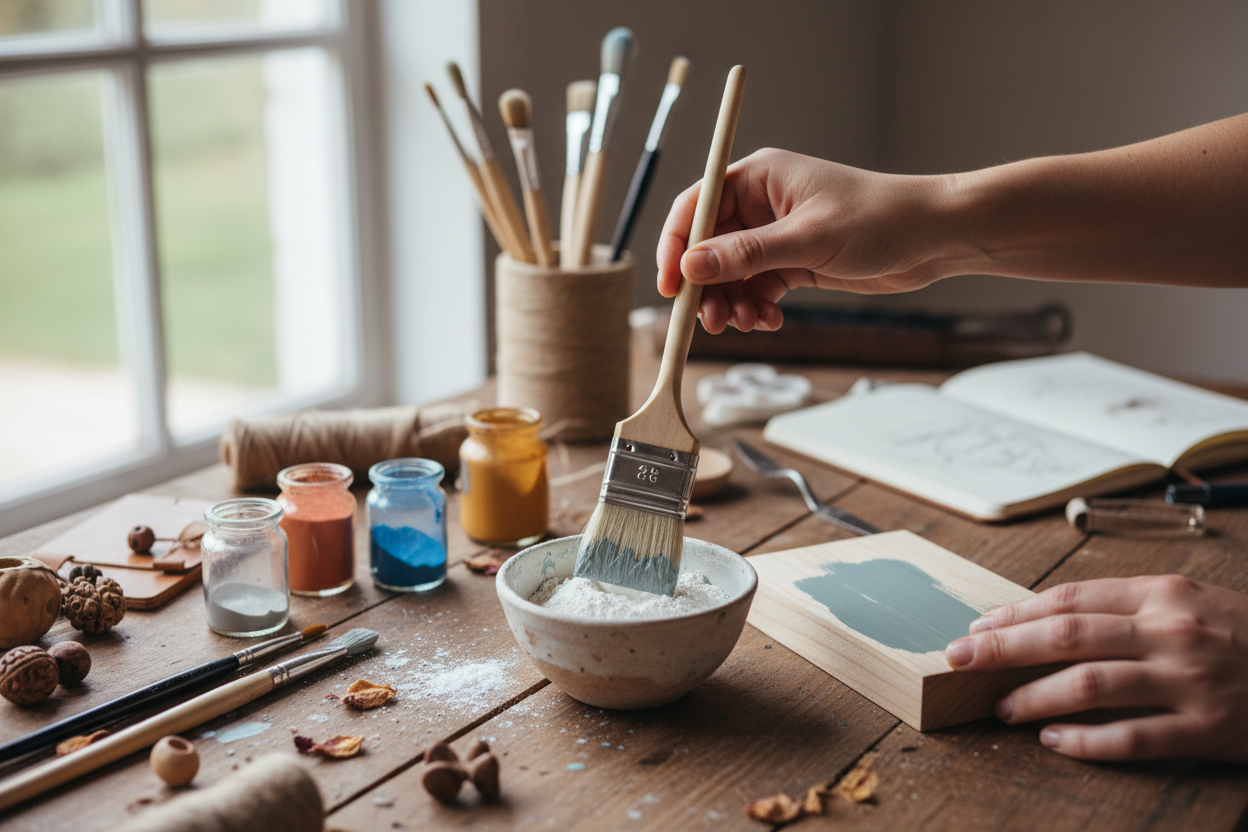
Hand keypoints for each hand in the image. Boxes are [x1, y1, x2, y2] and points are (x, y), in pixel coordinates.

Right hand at [655, 148, 957, 333]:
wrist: (933, 238)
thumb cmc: (880, 218)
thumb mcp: (809, 238)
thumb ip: (748, 253)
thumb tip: (692, 266)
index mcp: (759, 178)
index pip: (696, 206)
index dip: (676, 245)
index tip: (670, 284)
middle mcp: (761, 204)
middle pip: (708, 247)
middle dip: (706, 286)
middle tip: (711, 320)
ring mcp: (776, 235)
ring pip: (731, 274)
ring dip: (731, 302)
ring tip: (746, 323)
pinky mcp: (793, 262)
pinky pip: (756, 288)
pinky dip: (755, 307)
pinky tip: (770, 321)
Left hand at [945, 575, 1247, 760]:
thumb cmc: (1246, 636)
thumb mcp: (1191, 603)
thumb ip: (1129, 608)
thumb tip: (1049, 620)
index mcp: (1163, 594)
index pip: (1070, 598)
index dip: (1015, 613)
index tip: (976, 626)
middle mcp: (1171, 631)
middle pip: (1066, 635)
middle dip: (1002, 648)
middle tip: (958, 660)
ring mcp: (1190, 681)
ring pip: (1090, 685)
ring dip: (1033, 696)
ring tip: (1001, 708)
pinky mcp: (1208, 730)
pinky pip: (1132, 738)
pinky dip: (1085, 741)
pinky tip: (1054, 741)